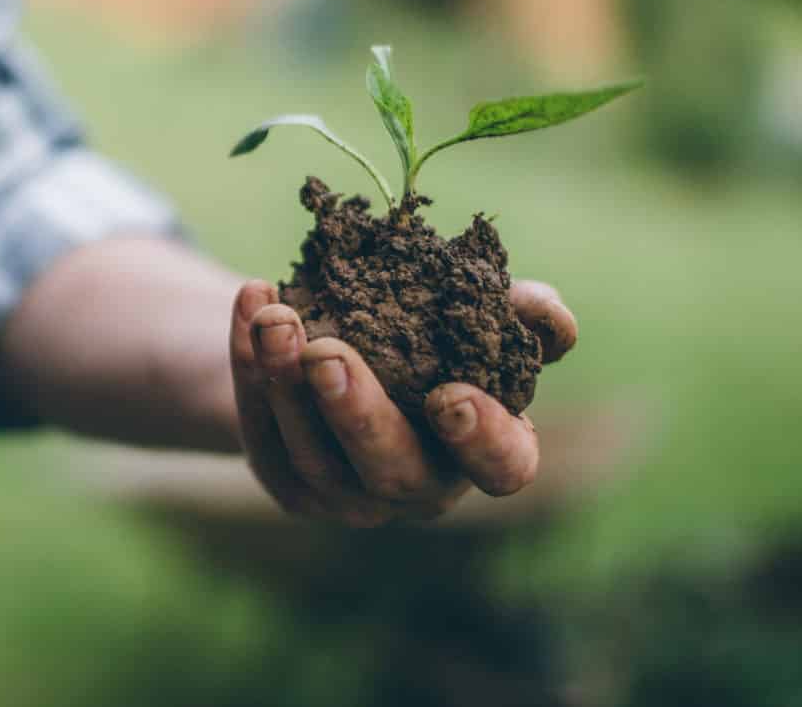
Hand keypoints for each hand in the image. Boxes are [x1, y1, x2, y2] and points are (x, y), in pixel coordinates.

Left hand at [229, 279, 577, 525]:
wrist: (340, 340)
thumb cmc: (432, 335)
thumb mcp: (475, 314)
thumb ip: (518, 312)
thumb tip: (552, 318)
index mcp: (482, 449)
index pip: (501, 467)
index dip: (482, 439)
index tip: (450, 394)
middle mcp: (419, 485)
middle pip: (390, 469)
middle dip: (355, 412)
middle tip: (324, 354)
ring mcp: (350, 496)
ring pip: (315, 457)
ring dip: (286, 384)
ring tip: (273, 318)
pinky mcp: (290, 483)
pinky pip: (264, 436)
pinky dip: (249, 370)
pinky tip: (251, 306)